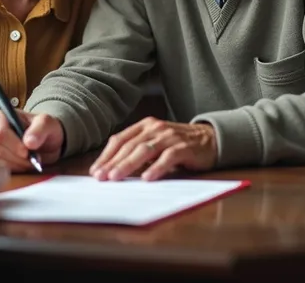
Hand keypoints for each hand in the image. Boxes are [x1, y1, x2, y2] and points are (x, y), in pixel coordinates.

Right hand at [0, 109, 64, 171]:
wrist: (44, 142)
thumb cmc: (43, 129)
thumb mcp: (47, 123)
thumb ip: (40, 129)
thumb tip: (29, 142)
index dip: (13, 145)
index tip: (27, 152)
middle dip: (17, 157)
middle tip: (32, 158)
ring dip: (17, 164)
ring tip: (30, 160)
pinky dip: (14, 169)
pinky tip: (23, 165)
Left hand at [89, 117, 217, 180]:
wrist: (210, 139)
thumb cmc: (177, 144)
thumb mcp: (155, 143)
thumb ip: (138, 152)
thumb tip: (113, 170)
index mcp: (145, 125)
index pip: (120, 139)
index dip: (106, 155)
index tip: (95, 171)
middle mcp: (155, 128)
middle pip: (130, 145)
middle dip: (113, 162)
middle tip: (101, 177)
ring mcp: (170, 136)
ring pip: (145, 150)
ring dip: (128, 165)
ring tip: (116, 178)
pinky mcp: (184, 147)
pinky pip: (168, 158)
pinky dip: (156, 168)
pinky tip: (147, 178)